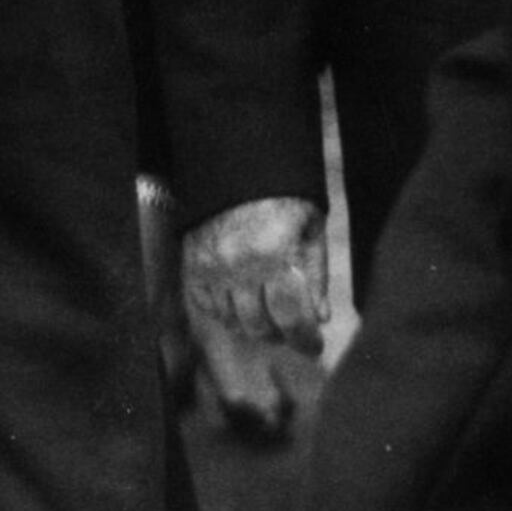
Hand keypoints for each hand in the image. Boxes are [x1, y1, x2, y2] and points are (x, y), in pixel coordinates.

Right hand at [181, 196, 330, 429]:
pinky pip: (207, 305)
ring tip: (269, 314)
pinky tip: (242, 301)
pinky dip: (225, 311)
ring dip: (254, 326)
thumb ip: (316, 277)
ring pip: (232, 321)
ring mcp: (211, 266)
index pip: (291, 317)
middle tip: (293, 330)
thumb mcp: (311, 231)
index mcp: (275, 255)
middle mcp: (239, 265)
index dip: (305, 340)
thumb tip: (319, 318)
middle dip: (281, 335)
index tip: (314, 347)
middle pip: (259, 327)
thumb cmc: (284, 198)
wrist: (239, 163)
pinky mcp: (192, 263)